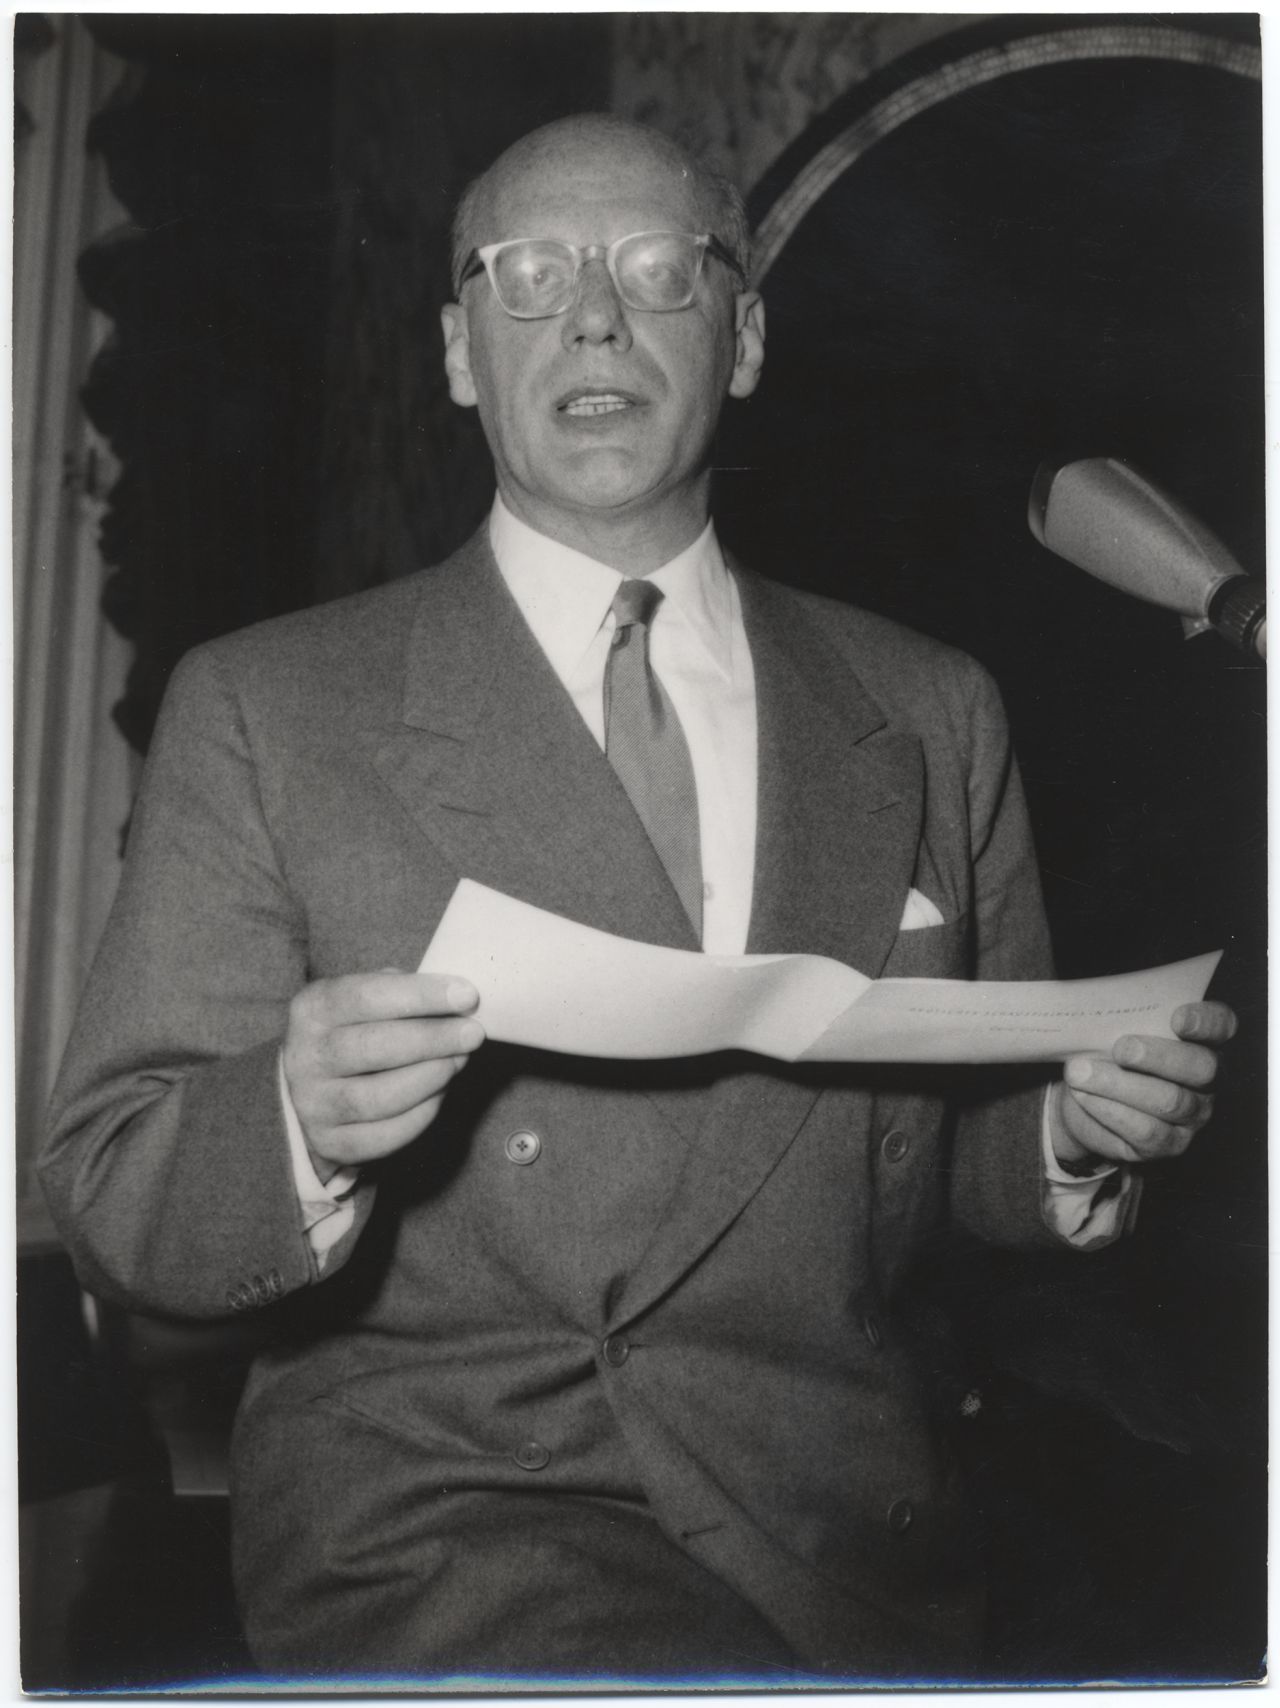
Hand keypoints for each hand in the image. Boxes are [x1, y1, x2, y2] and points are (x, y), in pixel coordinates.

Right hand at [283, 970, 483, 1179]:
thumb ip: (401, 992)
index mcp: (313, 1008)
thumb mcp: (365, 1000)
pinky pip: (385, 1135)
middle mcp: (304, 1056)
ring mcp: (313, 1104)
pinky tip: (439, 1093)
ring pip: (380, 1097)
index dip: (421, 995)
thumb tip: (457, 999)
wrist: (313, 1088)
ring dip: (431, 1077)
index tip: (467, 996)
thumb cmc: (357, 1032)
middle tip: (472, 1034)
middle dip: (434, 1038)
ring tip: (458, 1061)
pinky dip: (422, 1114)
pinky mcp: (331, 1142)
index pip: (366, 996)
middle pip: (374, 1047)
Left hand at [1050, 1000, 1236, 1170]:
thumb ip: (1117, 1018)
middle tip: (1121, 1049)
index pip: (1221, 1025)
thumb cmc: (1103, 1052)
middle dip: (1160, 1057)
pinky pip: (1146, 1130)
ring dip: (1120, 1085)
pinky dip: (1110, 1110)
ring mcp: (1193, 1114)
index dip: (1206, 1022)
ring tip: (1080, 1073)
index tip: (1177, 1018)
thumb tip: (1093, 1009)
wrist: (1080, 1095)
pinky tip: (1083, 1096)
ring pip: (1170, 1101)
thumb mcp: (1110, 1029)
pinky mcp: (1169, 1143)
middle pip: (1202, 1068)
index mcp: (1200, 1041)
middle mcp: (1206, 1079)